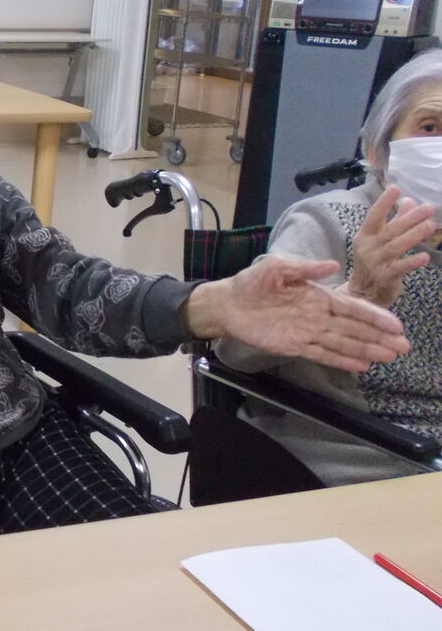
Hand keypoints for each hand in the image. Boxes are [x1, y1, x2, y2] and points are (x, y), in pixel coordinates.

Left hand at [184, 255, 408, 371]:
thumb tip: (334, 265)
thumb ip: (305, 268)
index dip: (374, 316)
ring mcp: (308, 332)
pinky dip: (341, 360)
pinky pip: (322, 355)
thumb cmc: (253, 282)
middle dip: (379, 336)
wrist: (228, 303)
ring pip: (343, 343)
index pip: (351, 307)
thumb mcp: (277, 267)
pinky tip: (361, 365)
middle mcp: (318, 316)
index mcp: (317, 295)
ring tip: (389, 357)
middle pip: (354, 328)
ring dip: (366, 350)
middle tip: (403, 346)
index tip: (395, 325)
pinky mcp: (294, 346)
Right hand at [341, 185, 434, 307]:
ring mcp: (375, 263)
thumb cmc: (373, 264)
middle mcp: (368, 248)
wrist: (362, 295)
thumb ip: (395, 221)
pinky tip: (425, 256)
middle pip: (390, 230)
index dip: (384, 202)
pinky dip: (412, 262)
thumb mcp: (379, 242)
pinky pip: (400, 268)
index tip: (395, 188)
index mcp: (364, 236)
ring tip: (431, 225)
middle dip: (410, 218)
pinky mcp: (385, 278)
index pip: (374, 216)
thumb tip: (410, 201)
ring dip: (414, 235)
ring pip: (396, 246)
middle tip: (428, 208)